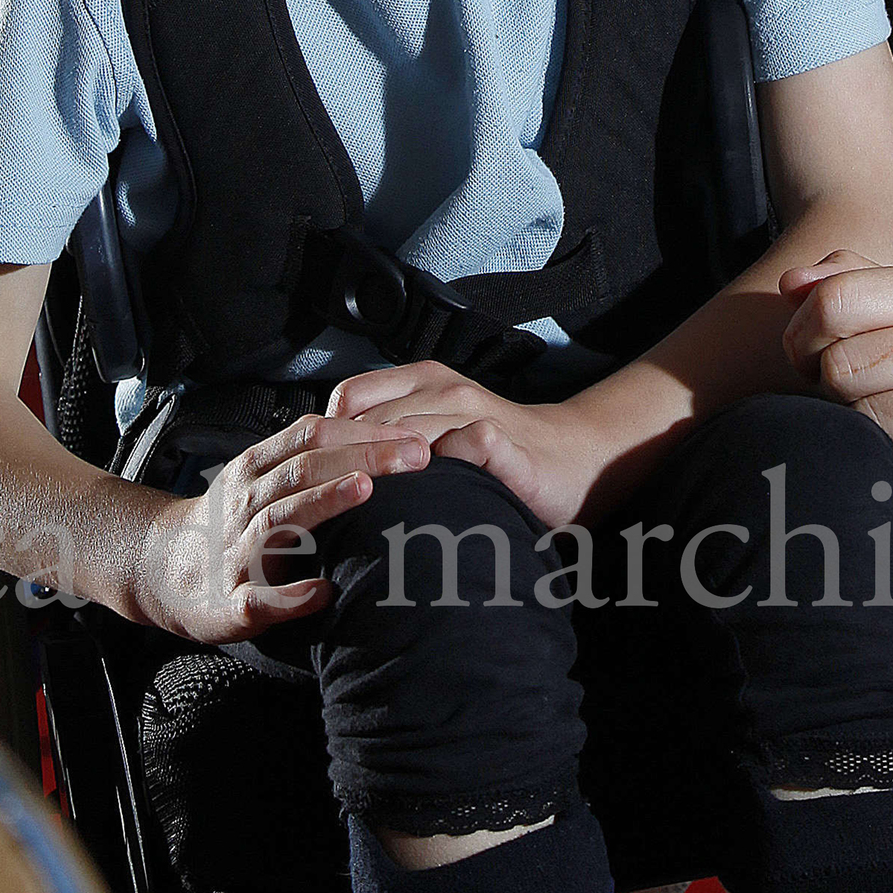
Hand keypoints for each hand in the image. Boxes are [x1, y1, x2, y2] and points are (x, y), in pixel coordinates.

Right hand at [128, 411, 430, 640]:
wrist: (162, 570)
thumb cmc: (230, 524)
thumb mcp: (260, 478)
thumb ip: (309, 458)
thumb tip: (382, 440)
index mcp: (255, 469)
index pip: (311, 435)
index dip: (363, 430)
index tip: (414, 433)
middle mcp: (246, 503)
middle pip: (303, 468)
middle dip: (362, 456)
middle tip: (416, 454)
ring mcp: (237, 551)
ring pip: (279, 519)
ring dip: (323, 501)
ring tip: (365, 490)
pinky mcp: (231, 602)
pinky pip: (259, 598)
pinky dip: (289, 597)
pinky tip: (322, 593)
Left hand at [325, 361, 601, 531]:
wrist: (571, 459)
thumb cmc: (497, 454)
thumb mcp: (438, 429)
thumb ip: (393, 434)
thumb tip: (330, 462)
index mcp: (423, 381)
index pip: (351, 398)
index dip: (331, 438)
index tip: (322, 476)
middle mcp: (445, 389)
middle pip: (371, 421)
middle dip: (346, 463)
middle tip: (327, 505)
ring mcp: (473, 411)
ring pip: (406, 433)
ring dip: (382, 471)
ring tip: (361, 511)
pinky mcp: (501, 440)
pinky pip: (462, 446)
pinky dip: (437, 475)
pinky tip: (421, 505)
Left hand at [778, 259, 892, 527]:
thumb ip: (858, 285)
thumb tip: (792, 283)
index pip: (837, 300)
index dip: (802, 337)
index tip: (811, 360)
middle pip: (842, 367)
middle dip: (833, 394)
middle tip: (858, 403)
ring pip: (868, 420)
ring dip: (864, 436)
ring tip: (891, 432)